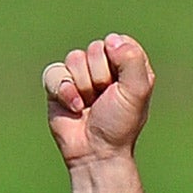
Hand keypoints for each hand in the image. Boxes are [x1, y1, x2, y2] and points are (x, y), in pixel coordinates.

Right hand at [43, 33, 155, 167]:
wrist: (95, 152)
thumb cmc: (119, 125)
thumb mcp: (136, 92)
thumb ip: (132, 60)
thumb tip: (111, 39)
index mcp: (127, 66)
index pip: (118, 42)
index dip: (117, 62)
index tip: (122, 86)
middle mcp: (104, 67)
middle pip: (95, 49)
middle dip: (100, 77)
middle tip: (105, 100)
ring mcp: (81, 75)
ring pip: (75, 58)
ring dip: (83, 86)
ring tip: (89, 106)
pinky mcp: (59, 85)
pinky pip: (55, 71)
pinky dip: (64, 91)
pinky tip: (74, 107)